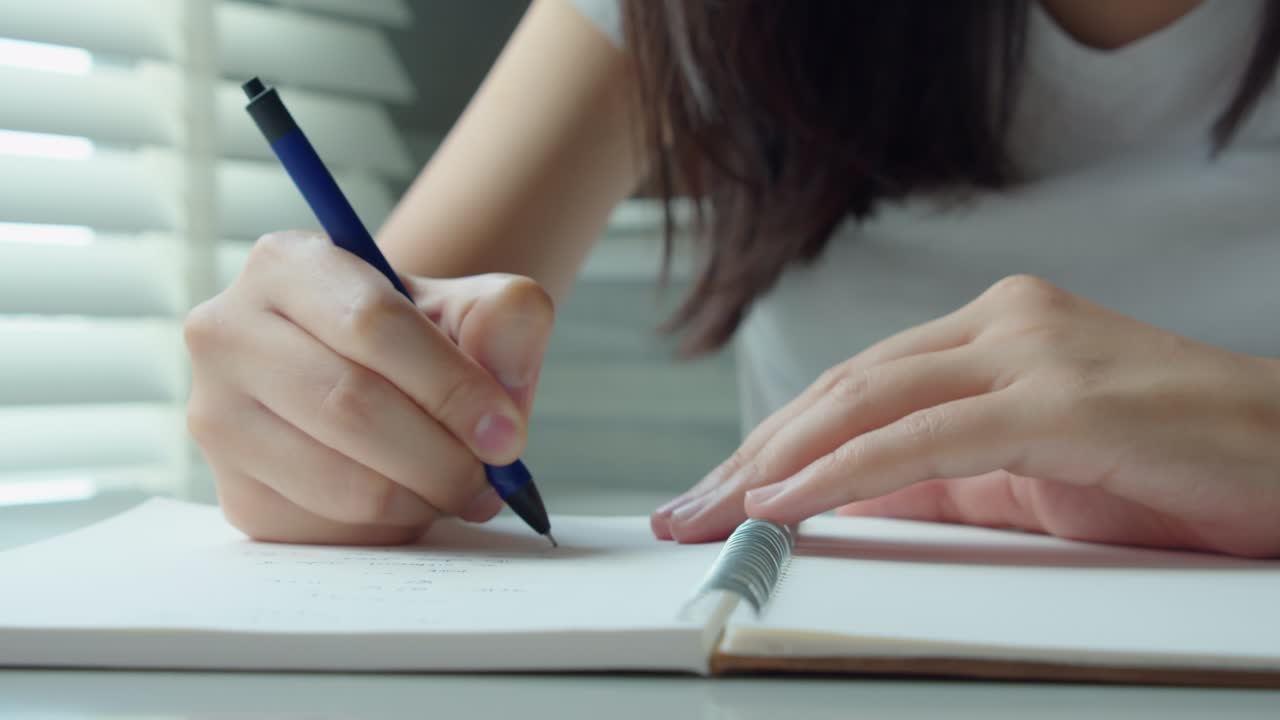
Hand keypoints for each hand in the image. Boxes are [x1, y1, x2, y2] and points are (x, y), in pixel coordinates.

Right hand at [184, 231, 553, 544]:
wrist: (373, 378)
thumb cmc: (421, 339)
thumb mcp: (472, 306)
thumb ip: (507, 321)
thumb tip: (499, 402)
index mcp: (287, 264)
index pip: (372, 324)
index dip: (452, 387)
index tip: (506, 434)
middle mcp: (228, 333)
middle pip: (350, 407)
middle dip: (442, 456)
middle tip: (491, 479)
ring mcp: (217, 418)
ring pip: (339, 482)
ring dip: (421, 499)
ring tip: (458, 488)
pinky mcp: (235, 494)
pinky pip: (326, 531)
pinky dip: (388, 529)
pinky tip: (410, 500)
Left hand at [652, 275, 1279, 557]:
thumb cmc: (1171, 468)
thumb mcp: (1030, 476)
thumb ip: (943, 476)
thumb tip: (846, 501)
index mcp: (994, 331)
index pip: (856, 385)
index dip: (776, 438)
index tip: (716, 490)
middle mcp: (1003, 322)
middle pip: (844, 387)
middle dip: (755, 453)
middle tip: (687, 510)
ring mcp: (1032, 351)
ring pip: (868, 400)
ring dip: (777, 462)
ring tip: (713, 512)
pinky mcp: (1061, 398)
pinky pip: (926, 438)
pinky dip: (845, 471)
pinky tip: (788, 502)